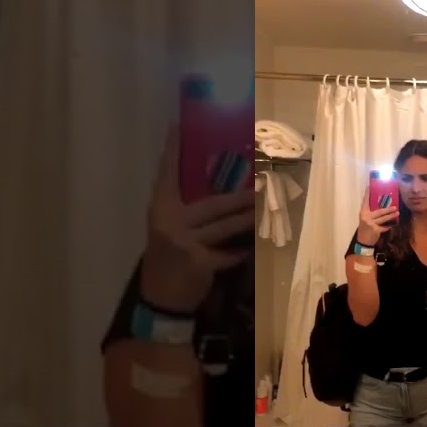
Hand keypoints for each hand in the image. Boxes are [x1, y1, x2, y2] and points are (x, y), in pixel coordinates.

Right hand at [140, 128, 253, 311]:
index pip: (166, 174)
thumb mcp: (166, 230)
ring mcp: (186, 243)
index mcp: (160, 210)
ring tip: (267, 208)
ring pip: (226, 226)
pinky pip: (228, 254)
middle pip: (214, 203)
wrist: (160, 301)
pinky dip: (240, 252)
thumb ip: (184, 212)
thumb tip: (218, 192)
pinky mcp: (200, 263)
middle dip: (241, 196)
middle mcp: (171, 222)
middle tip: (264, 183)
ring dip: (249, 219)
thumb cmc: (165, 260)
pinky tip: (251, 248)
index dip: (171, 151)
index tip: (177, 125)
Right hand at [356, 188, 397, 246]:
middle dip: (388, 209)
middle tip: (395, 206)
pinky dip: (389, 226)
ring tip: (397, 213)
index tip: (369, 186)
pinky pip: (384, 227)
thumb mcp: (365, 219)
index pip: (365, 201)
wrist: (363, 241)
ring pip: (383, 218)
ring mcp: (371, 224)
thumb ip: (371, 213)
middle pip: (379, 211)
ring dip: (391, 216)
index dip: (367, 194)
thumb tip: (381, 206)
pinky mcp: (375, 230)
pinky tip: (393, 224)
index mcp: (363, 213)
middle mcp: (366, 217)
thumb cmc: (365, 229)